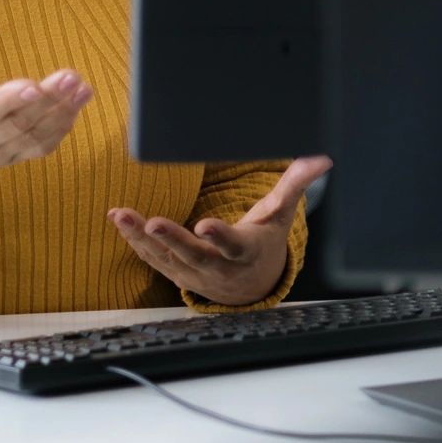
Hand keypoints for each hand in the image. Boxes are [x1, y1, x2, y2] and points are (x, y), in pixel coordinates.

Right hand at [0, 34, 93, 173]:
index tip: (32, 84)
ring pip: (33, 137)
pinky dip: (61, 128)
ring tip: (83, 88)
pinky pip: (39, 147)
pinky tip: (76, 106)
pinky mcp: (11, 157)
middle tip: (71, 77)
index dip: (7, 101)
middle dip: (47, 100)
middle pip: (16, 123)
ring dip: (62, 113)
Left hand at [108, 155, 331, 306]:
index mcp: (244, 251)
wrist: (251, 285)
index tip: (204, 224)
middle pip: (193, 254)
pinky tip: (120, 221)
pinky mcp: (176, 273)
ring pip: (166, 258)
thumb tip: (321, 157)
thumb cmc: (263, 241)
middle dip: (171, 239)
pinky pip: (153, 259)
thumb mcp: (280, 215)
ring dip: (140, 238)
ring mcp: (194, 273)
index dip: (219, 236)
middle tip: (151, 223)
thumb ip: (295, 184)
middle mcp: (217, 266)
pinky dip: (134, 242)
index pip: (232, 244)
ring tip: (121, 216)